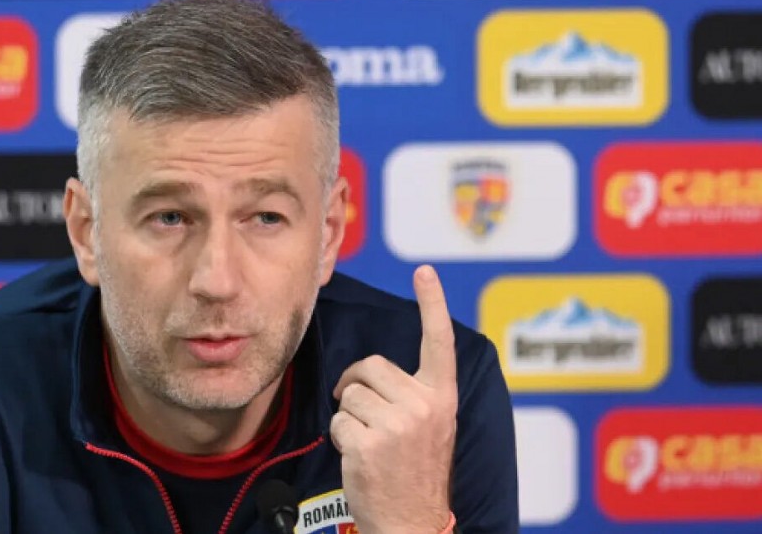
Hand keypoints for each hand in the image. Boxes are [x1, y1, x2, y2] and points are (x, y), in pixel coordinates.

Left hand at [330, 265, 456, 533]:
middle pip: (371, 366)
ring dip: (349, 416)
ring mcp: (397, 424)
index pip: (438, 342)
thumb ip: (414, 396)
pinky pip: (337, 420)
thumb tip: (374, 373)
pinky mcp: (368, 442)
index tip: (425, 271)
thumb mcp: (430, 429)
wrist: (412, 524)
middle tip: (365, 413)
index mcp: (443, 398)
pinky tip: (360, 459)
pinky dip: (340, 437)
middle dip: (357, 385)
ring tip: (370, 444)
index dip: (432, 303)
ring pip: (349, 393)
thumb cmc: (414, 475)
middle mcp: (424, 406)